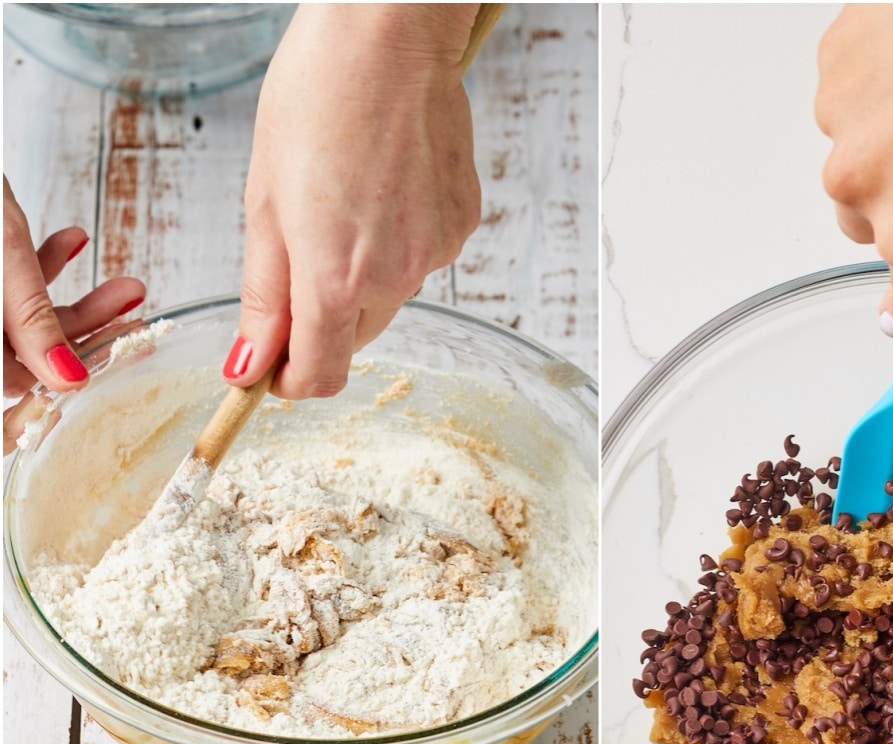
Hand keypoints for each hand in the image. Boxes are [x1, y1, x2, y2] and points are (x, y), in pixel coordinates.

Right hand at [4, 177, 145, 453]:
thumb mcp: (3, 258)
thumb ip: (34, 320)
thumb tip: (69, 380)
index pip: (17, 381)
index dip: (69, 375)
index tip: (120, 359)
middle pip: (28, 351)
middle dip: (89, 331)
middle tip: (139, 322)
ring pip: (27, 318)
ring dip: (82, 301)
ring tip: (130, 287)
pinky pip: (10, 283)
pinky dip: (42, 264)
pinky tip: (75, 240)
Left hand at [226, 4, 482, 399]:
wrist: (389, 33)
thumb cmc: (315, 97)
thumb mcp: (264, 199)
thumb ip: (264, 293)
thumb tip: (250, 366)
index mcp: (335, 278)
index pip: (319, 374)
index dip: (290, 379)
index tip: (272, 365)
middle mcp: (393, 279)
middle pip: (352, 338)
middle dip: (322, 315)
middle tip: (300, 249)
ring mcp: (434, 255)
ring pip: (387, 298)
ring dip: (361, 274)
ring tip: (347, 199)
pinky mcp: (461, 228)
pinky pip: (420, 260)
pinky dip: (397, 241)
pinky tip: (385, 186)